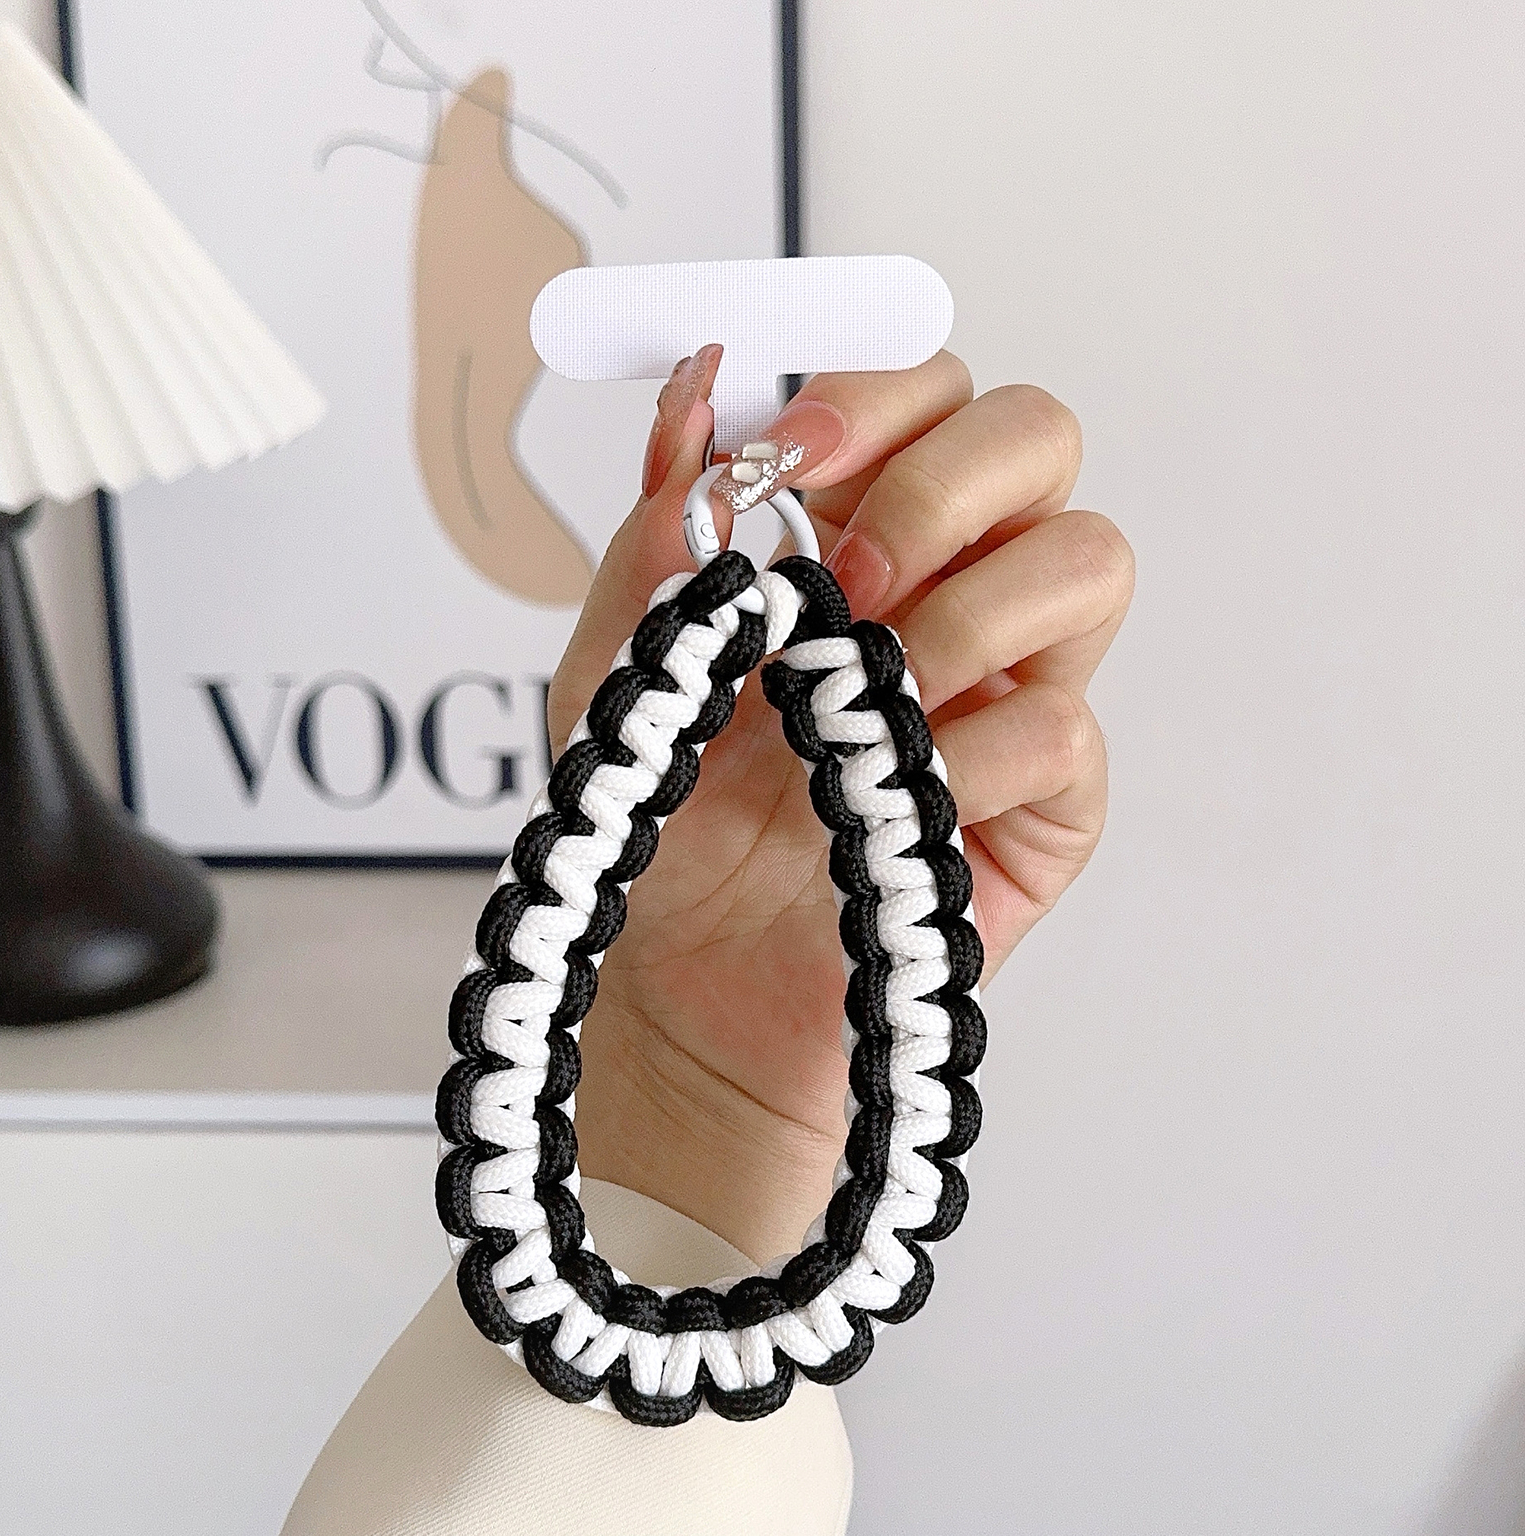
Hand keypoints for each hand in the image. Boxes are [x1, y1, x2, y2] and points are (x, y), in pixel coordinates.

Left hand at [547, 347, 1133, 1262]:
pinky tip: (884, 801)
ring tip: (864, 700)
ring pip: (1089, 559)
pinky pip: (1061, 727)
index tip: (782, 466)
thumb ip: (662, 521)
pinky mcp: (1049, 801)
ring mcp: (1010, 687)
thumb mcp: (625, 660)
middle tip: (846, 582)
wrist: (687, 987)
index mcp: (860, 531)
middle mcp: (955, 588)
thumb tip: (707, 369)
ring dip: (966, 615)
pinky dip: (963, 755)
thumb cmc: (666, 818)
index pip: (929, 390)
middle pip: (1039, 435)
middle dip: (939, 486)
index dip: (875, 393)